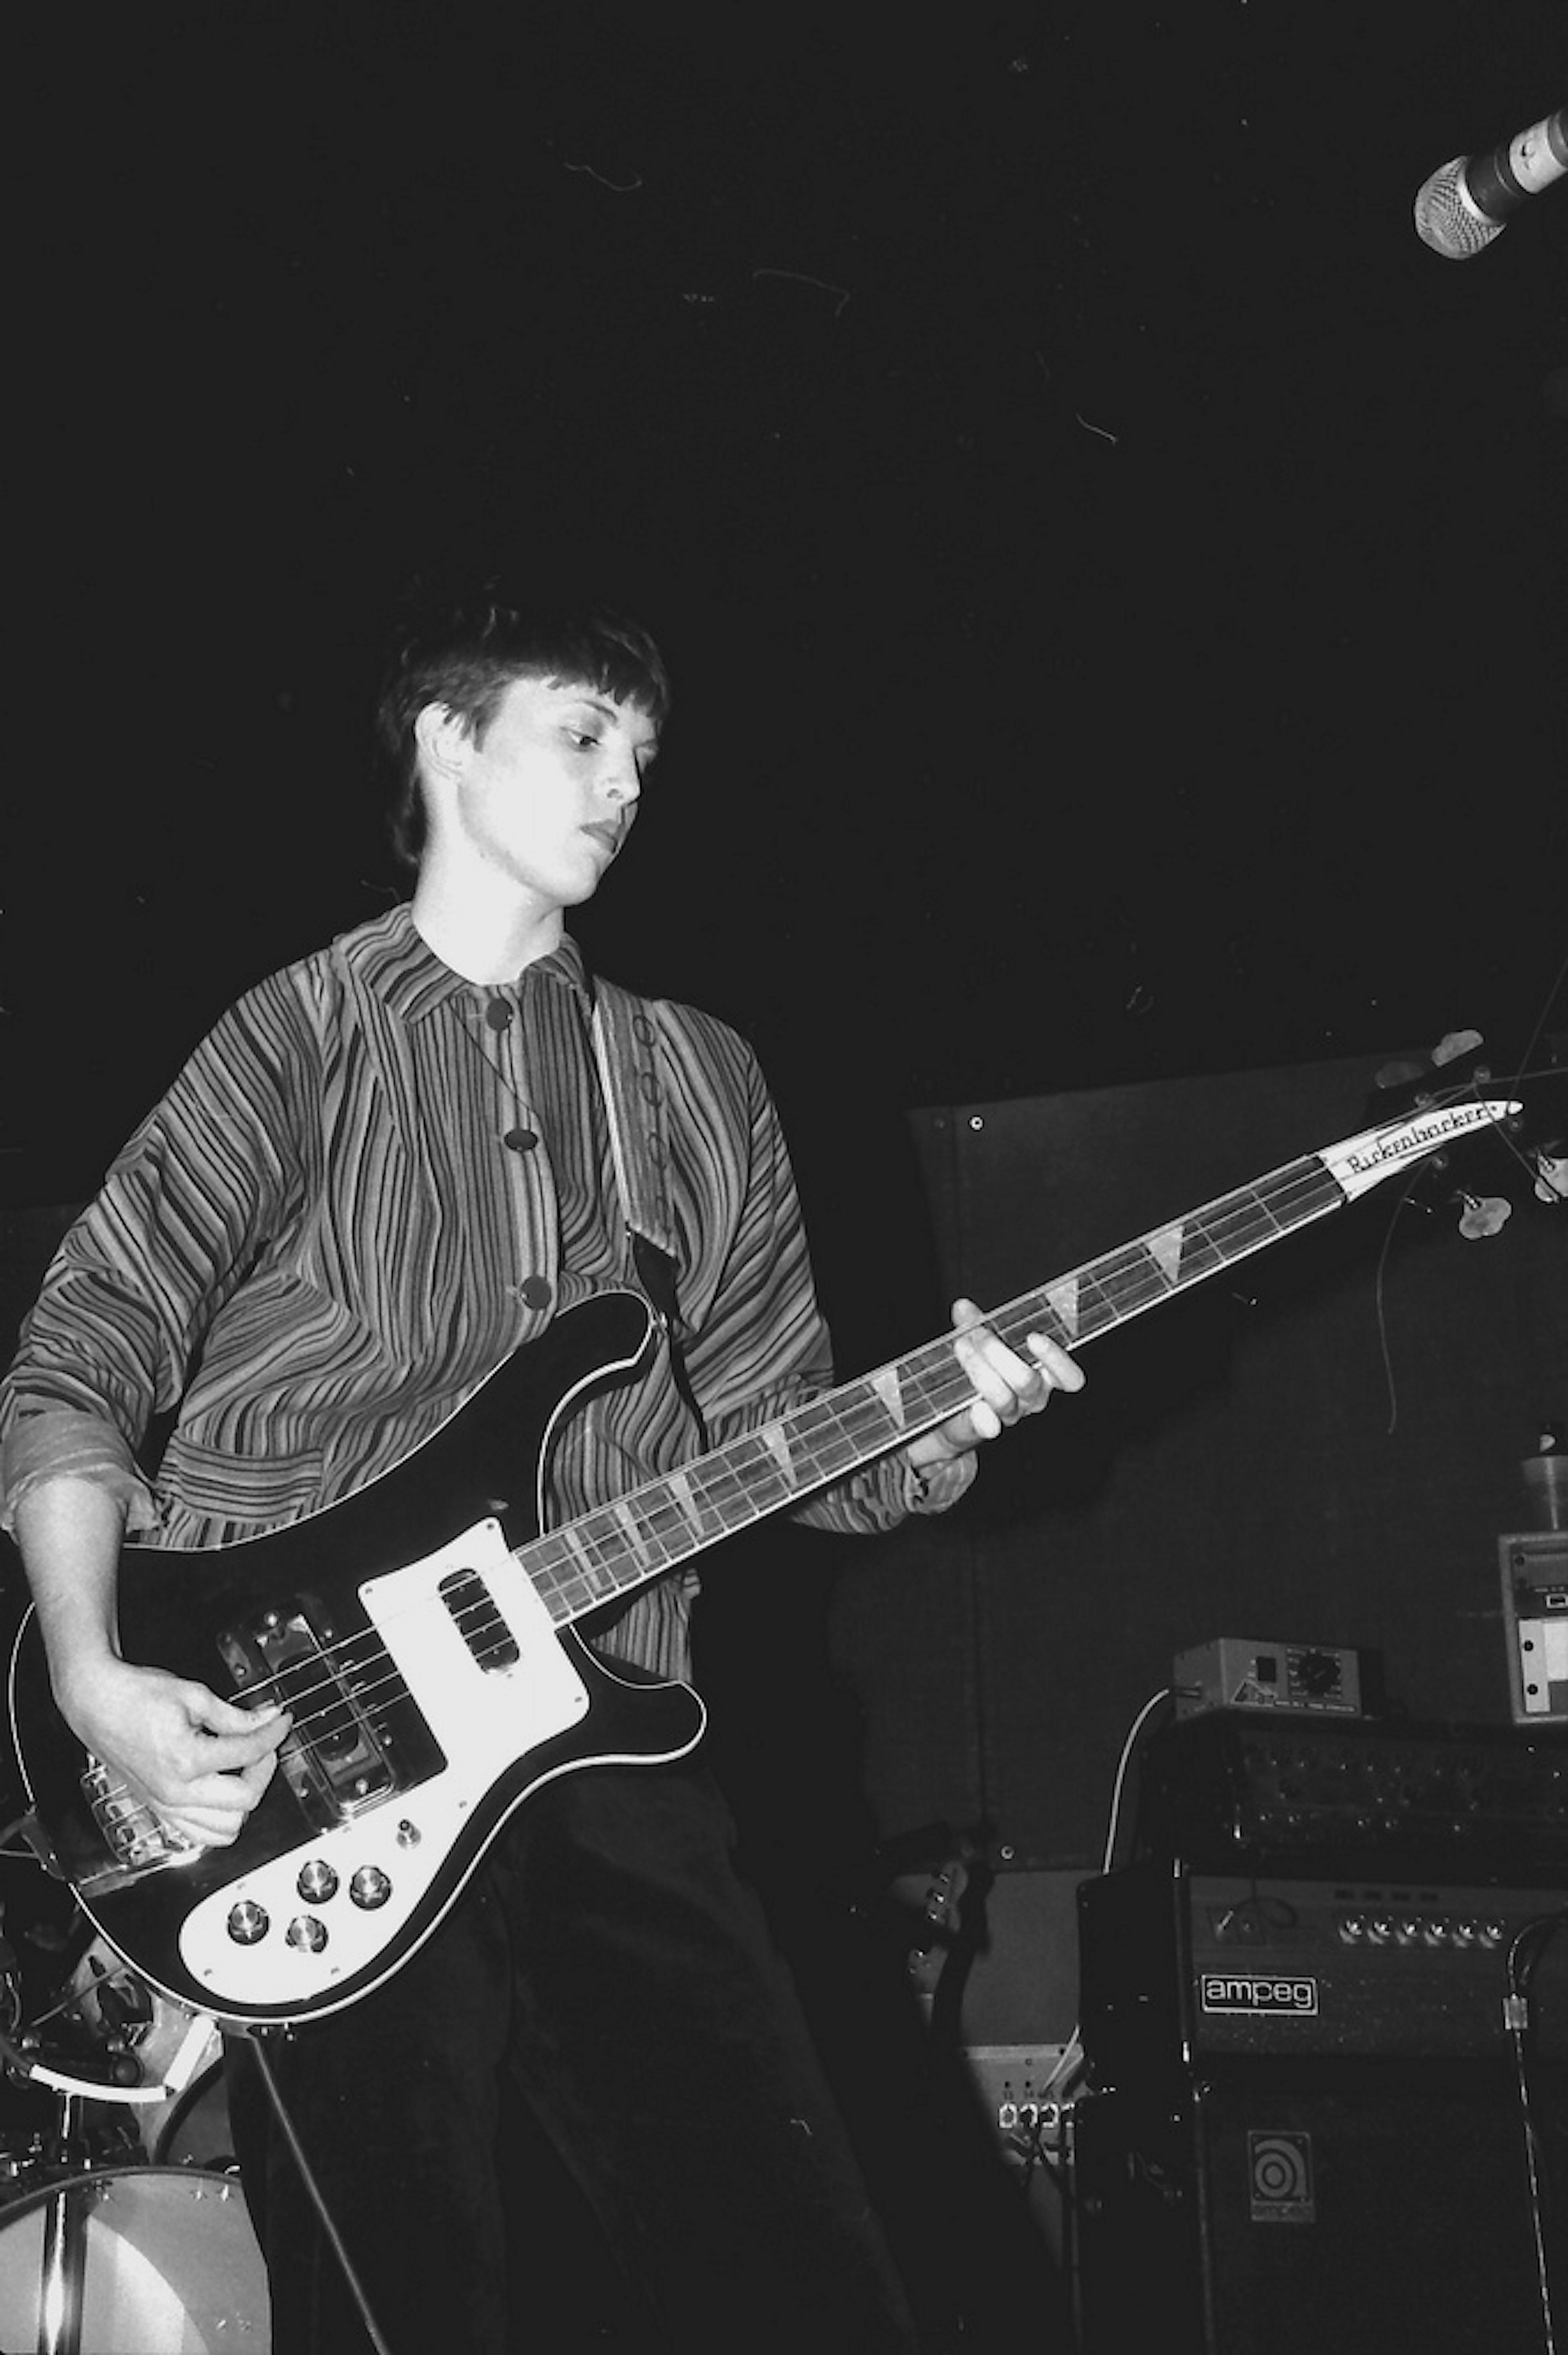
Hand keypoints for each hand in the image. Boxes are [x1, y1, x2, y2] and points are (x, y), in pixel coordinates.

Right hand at [58, 1656, 290, 1849]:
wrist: (97, 1705)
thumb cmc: (136, 1697)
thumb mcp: (194, 1696)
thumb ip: (235, 1715)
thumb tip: (267, 1717)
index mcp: (186, 1759)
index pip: (249, 1753)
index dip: (273, 1733)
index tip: (281, 1721)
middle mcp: (175, 1791)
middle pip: (245, 1800)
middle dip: (264, 1769)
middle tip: (263, 1745)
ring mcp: (164, 1805)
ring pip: (225, 1829)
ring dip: (243, 1801)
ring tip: (244, 1770)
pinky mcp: (157, 1809)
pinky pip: (198, 1834)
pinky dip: (218, 1819)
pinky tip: (222, 1791)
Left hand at [906, 1296, 1084, 1479]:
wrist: (952, 1411)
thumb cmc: (977, 1370)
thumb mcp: (978, 1343)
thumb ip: (973, 1325)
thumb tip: (963, 1307)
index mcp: (1042, 1375)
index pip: (1068, 1377)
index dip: (1056, 1359)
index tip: (1034, 1338)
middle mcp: (1031, 1398)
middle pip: (1026, 1381)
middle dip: (997, 1352)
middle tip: (976, 1334)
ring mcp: (1009, 1414)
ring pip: (1004, 1399)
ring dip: (979, 1370)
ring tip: (961, 1347)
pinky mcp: (984, 1428)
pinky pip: (986, 1426)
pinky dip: (981, 1417)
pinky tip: (975, 1406)